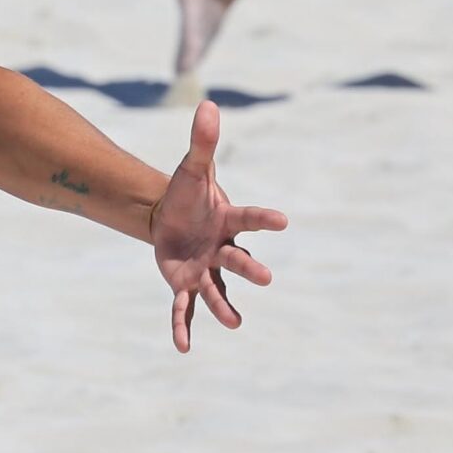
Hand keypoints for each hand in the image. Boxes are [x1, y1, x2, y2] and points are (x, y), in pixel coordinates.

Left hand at [153, 100, 288, 353]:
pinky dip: (182, 328)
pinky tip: (182, 349)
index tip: (284, 220)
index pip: (250, 218)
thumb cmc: (187, 195)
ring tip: (235, 323)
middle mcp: (221, 249)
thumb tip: (208, 103)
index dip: (265, 218)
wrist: (168, 218)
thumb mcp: (191, 169)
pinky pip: (184, 309)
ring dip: (224, 306)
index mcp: (228, 220)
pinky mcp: (184, 285)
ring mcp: (204, 270)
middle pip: (237, 259)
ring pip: (216, 290)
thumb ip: (202, 142)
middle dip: (250, 268)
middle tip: (266, 278)